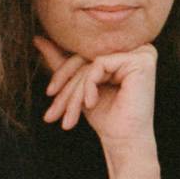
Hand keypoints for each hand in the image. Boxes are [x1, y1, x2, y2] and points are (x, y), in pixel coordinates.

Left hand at [38, 36, 159, 178]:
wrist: (124, 140)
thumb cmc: (106, 115)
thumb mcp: (79, 86)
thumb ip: (61, 61)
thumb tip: (37, 38)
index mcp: (125, 52)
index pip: (85, 53)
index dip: (64, 74)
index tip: (49, 94)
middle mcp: (138, 48)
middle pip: (87, 56)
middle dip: (68, 86)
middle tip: (52, 114)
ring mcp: (142, 52)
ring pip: (91, 61)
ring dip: (76, 90)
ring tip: (69, 115)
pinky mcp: (142, 60)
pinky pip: (100, 63)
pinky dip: (90, 85)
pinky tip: (91, 103)